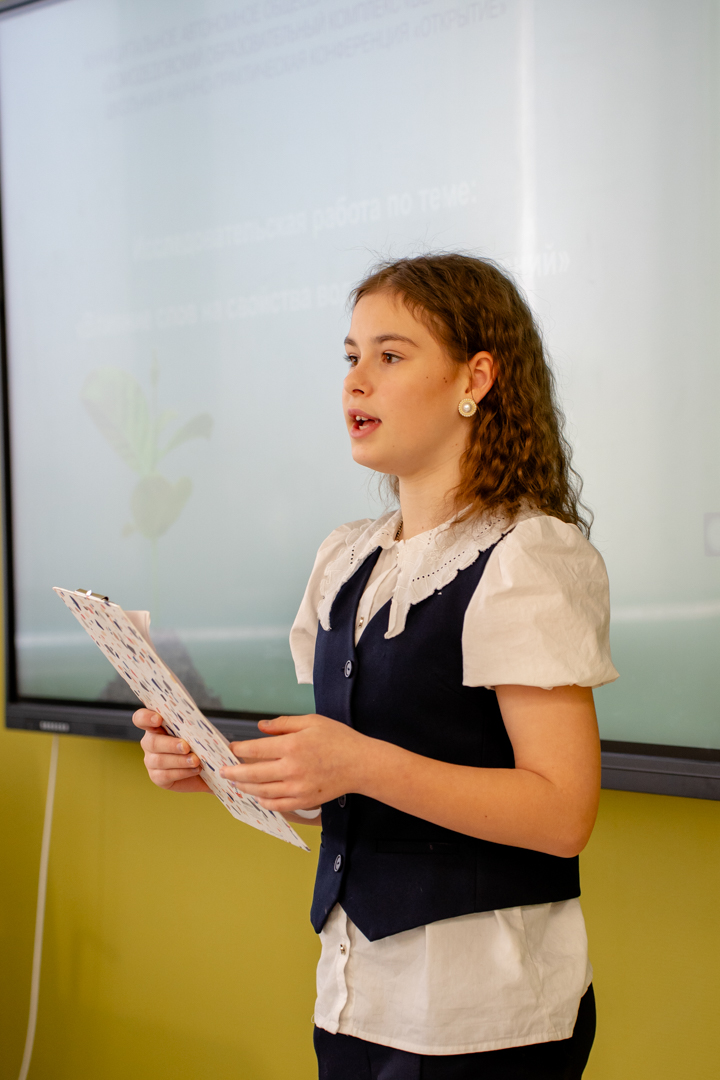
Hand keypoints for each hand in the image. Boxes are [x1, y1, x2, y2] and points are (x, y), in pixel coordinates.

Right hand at [132, 708, 210, 792]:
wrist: (211, 768)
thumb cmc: (202, 744)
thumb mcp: (199, 732)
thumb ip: (193, 725)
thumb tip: (198, 720)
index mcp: (156, 726)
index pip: (140, 718)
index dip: (146, 718)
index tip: (159, 719)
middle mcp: (150, 743)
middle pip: (151, 741)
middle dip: (169, 744)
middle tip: (187, 746)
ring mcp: (151, 761)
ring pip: (158, 760)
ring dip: (179, 760)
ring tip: (196, 761)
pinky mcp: (157, 777)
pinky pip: (164, 775)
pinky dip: (181, 772)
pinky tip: (195, 770)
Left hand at [221, 713, 371, 813]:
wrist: (360, 764)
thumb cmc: (338, 739)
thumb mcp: (311, 722)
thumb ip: (284, 724)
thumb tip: (260, 727)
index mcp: (292, 746)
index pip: (256, 749)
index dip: (240, 749)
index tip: (231, 749)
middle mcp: (292, 768)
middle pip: (254, 773)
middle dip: (234, 772)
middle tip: (223, 771)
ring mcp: (298, 788)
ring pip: (263, 791)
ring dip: (246, 787)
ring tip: (237, 783)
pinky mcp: (305, 800)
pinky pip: (278, 805)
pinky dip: (264, 801)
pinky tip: (258, 796)